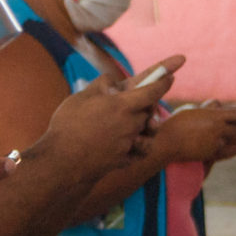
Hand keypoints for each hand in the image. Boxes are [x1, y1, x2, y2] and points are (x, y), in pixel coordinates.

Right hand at [42, 56, 185, 168]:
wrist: (61, 162)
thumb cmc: (68, 126)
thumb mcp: (82, 96)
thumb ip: (102, 86)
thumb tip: (114, 82)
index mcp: (122, 105)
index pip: (152, 89)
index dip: (164, 78)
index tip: (174, 73)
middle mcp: (131, 124)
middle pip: (149, 110)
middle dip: (145, 103)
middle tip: (129, 100)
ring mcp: (129, 144)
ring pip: (146, 130)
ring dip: (142, 124)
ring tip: (127, 122)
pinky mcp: (125, 159)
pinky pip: (139, 149)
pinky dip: (137, 144)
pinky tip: (126, 143)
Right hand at [155, 105, 235, 164]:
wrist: (165, 143)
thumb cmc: (176, 123)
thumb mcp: (193, 110)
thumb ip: (210, 108)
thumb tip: (221, 106)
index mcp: (215, 117)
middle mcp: (218, 131)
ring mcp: (216, 145)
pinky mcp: (212, 155)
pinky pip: (228, 151)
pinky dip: (230, 146)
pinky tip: (227, 142)